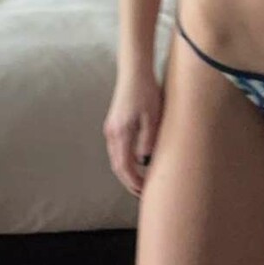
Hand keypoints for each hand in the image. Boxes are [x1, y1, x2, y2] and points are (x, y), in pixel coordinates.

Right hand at [103, 70, 163, 197]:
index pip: (124, 167)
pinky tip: (137, 163)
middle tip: (142, 194)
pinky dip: (125, 161)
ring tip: (141, 182)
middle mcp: (112, 133)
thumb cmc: (146, 91)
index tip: (144, 191)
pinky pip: (118, 149)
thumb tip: (145, 161)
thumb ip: (148, 141)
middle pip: (117, 166)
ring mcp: (111, 128)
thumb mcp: (153, 117)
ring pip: (116, 158)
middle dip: (129, 182)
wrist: (134, 70)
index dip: (134, 182)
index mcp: (120, 134)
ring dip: (127, 172)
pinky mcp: (114, 124)